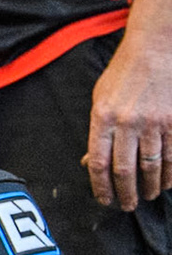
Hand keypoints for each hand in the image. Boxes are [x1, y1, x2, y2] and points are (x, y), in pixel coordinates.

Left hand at [85, 29, 171, 210]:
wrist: (155, 49)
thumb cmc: (124, 74)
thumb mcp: (100, 99)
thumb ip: (97, 132)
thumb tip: (91, 162)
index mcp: (102, 118)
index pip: (99, 163)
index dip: (101, 187)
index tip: (105, 200)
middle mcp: (127, 122)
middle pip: (125, 170)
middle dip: (126, 193)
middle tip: (128, 206)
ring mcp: (154, 122)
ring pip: (152, 165)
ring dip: (151, 186)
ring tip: (149, 195)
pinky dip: (171, 171)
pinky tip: (168, 181)